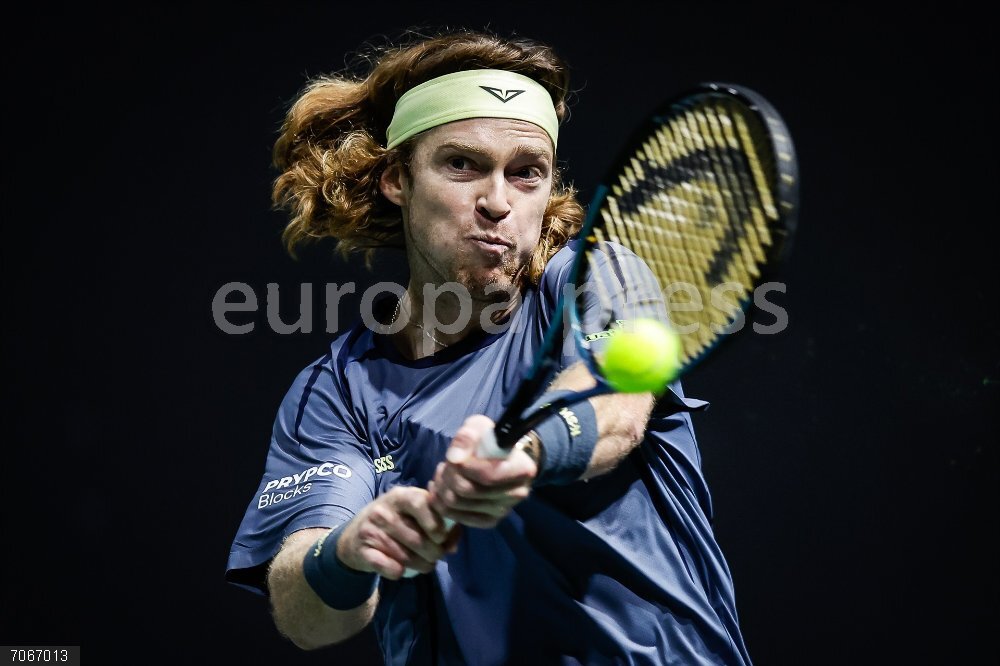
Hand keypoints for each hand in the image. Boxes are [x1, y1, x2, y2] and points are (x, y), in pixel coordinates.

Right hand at [336, 486, 458, 579]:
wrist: (354, 536)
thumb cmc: (395, 522)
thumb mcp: (413, 514)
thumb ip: (438, 523)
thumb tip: (453, 545)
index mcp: (400, 496)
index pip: (421, 503)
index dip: (436, 523)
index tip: (442, 537)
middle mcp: (384, 511)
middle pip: (417, 538)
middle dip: (434, 553)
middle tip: (437, 555)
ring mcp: (371, 531)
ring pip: (406, 557)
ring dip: (422, 565)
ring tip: (426, 564)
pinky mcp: (363, 552)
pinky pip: (389, 568)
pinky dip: (399, 572)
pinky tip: (401, 569)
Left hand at [429, 415, 537, 528]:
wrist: (500, 460)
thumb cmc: (490, 441)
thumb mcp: (480, 427)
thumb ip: (467, 436)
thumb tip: (454, 458)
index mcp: (522, 470)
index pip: (488, 476)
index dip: (464, 467)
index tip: (454, 456)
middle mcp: (517, 494)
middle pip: (468, 491)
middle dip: (448, 475)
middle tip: (445, 464)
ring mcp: (503, 510)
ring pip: (458, 504)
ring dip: (442, 487)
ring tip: (442, 473)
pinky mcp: (489, 521)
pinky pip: (456, 517)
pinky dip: (441, 503)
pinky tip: (441, 488)